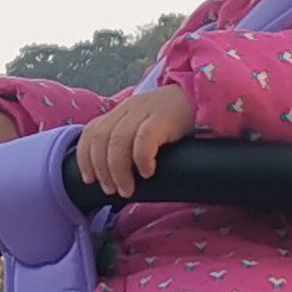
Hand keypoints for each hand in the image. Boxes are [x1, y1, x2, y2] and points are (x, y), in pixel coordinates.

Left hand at [75, 84, 194, 201]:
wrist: (205, 101)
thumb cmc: (176, 123)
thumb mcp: (145, 128)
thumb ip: (128, 143)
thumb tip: (114, 178)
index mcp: (120, 112)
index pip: (91, 131)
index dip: (85, 157)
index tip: (89, 180)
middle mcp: (129, 108)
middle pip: (101, 138)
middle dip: (101, 168)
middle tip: (111, 190)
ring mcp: (145, 111)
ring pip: (118, 140)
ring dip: (118, 170)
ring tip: (127, 190)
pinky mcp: (164, 117)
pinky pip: (144, 138)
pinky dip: (141, 159)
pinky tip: (148, 173)